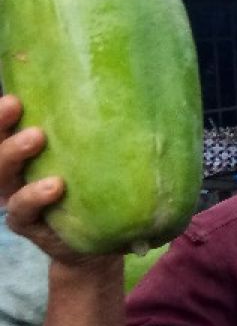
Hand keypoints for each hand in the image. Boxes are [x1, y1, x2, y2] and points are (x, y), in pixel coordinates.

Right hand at [0, 95, 96, 265]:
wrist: (100, 241)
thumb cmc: (101, 186)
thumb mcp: (99, 155)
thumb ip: (103, 127)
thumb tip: (135, 84)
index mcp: (30, 151)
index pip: (8, 125)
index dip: (3, 110)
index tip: (14, 89)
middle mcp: (17, 171)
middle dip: (1, 124)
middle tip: (16, 104)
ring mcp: (19, 197)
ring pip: (2, 175)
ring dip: (13, 153)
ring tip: (37, 137)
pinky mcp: (29, 223)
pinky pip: (22, 210)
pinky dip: (34, 196)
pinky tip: (54, 186)